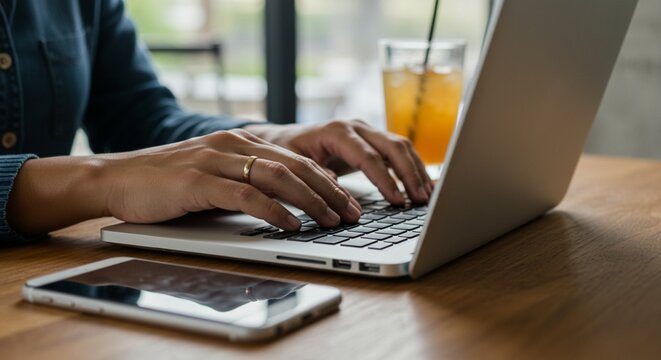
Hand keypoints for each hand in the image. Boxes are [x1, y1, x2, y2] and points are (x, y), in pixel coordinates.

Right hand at [8, 129, 361, 233]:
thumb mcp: (217, 176)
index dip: (327, 181)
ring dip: (310, 200)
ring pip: (276, 176)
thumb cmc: (169, 183)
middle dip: (329, 190)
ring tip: (331, 219)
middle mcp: (233, 144)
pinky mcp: (196, 181)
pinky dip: (273, 210)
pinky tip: (291, 224)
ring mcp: (214, 160)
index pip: (296, 159)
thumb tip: (289, 202)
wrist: (117, 177)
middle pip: (294, 165)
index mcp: (241, 140)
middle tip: (352, 213)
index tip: (349, 201)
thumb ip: (249, 180)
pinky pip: (245, 194)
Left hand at [244, 120, 433, 204]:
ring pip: (401, 146)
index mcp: (336, 131)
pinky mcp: (373, 140)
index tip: (397, 201)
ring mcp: (367, 131)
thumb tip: (337, 188)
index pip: (368, 156)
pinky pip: (398, 151)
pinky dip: (413, 167)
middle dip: (409, 174)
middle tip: (420, 200)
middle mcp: (356, 127)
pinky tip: (424, 185)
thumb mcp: (293, 165)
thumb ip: (315, 175)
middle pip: (392, 147)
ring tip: (426, 197)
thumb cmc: (285, 153)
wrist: (283, 140)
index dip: (385, 180)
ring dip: (416, 171)